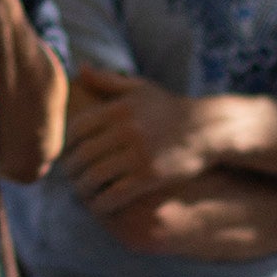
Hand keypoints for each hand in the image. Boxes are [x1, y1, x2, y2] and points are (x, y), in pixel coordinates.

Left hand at [61, 67, 215, 213]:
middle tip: (70, 179)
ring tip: (82, 194)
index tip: (67, 155)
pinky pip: (116, 193)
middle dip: (71, 171)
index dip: (67, 145)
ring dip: (82, 189)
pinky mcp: (150, 175)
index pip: (77, 129)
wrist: (209, 130)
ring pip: (95, 176)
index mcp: (119, 109)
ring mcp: (138, 153)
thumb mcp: (140, 88)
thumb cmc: (170, 109)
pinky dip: (102, 203)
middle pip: (82, 155)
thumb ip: (107, 80)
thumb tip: (81, 69)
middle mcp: (125, 130)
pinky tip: (100, 207)